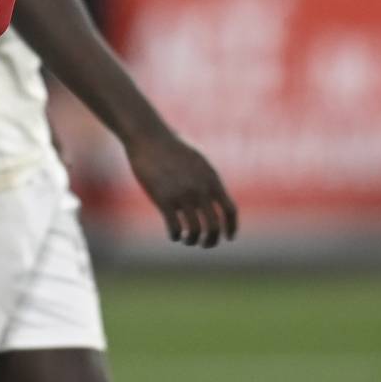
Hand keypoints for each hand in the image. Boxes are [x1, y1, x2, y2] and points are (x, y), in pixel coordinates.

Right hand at [126, 130, 237, 247]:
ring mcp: (182, 195)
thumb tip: (212, 196)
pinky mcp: (163, 199)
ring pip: (195, 231)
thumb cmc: (171, 147)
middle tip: (206, 244)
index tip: (228, 237)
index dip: (231, 228)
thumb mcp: (198, 161)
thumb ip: (207, 180)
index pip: (230, 211)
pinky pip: (175, 227)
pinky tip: (173, 235)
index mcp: (212, 180)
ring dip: (192, 240)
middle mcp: (200, 190)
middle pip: (214, 226)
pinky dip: (176, 236)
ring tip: (187, 240)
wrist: (149, 137)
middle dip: (212, 240)